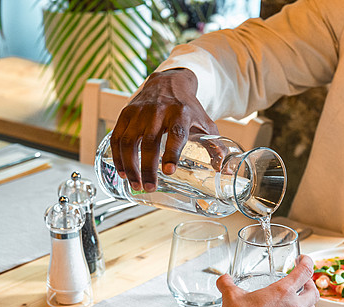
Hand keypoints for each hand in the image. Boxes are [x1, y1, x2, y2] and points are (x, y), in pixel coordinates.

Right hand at [110, 68, 216, 191]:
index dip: (172, 153)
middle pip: (149, 142)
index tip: (168, 172)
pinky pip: (117, 137)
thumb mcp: (205, 123)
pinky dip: (118, 157)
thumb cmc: (188, 108)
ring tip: (135, 184)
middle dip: (148, 168)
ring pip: (129, 141)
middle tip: (149, 187)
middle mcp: (158, 111)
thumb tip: (225, 171)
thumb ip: (216, 147)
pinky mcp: (126, 113)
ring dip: (130, 166)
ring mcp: (139, 112)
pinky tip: (123, 172)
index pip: (176, 134)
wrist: (168, 82)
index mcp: (181, 113)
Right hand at [216, 255, 319, 306]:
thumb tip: (223, 280)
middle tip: (305, 284)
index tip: (303, 260)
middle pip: (314, 293)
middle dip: (311, 285)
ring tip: (304, 306)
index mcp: (283, 292)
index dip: (307, 262)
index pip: (305, 271)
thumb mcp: (231, 296)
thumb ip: (227, 284)